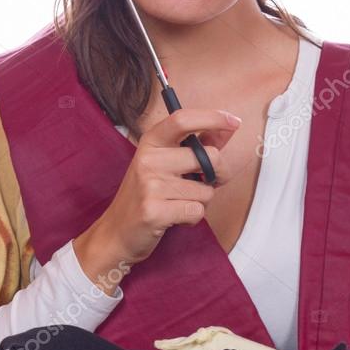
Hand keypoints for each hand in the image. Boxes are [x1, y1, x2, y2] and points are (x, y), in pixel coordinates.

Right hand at [74, 107, 241, 269]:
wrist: (116, 232)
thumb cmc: (147, 195)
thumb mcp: (165, 163)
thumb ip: (197, 145)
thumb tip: (228, 127)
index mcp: (151, 143)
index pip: (182, 119)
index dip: (212, 117)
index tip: (234, 121)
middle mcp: (149, 159)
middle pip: (209, 157)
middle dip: (221, 174)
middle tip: (208, 183)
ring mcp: (150, 185)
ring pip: (206, 190)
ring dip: (201, 202)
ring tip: (179, 204)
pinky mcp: (154, 211)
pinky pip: (197, 211)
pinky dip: (192, 219)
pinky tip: (175, 218)